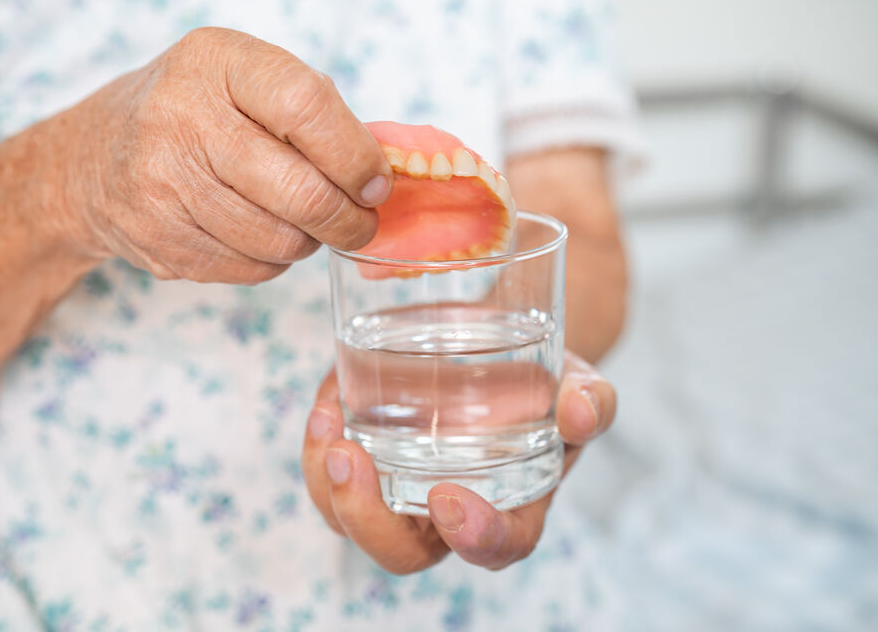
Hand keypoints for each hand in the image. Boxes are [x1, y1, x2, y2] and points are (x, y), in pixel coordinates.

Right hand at [52, 27, 391, 282]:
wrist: (93, 159)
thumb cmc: (192, 112)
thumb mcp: (243, 80)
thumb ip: (311, 112)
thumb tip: (382, 172)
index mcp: (217, 62)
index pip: (307, 107)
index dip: (355, 155)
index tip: (377, 183)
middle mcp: (181, 118)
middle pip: (300, 191)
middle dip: (349, 219)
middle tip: (361, 223)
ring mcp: (162, 184)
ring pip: (279, 240)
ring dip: (309, 241)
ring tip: (303, 222)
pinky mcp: (157, 240)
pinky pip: (249, 268)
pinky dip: (272, 260)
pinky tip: (258, 234)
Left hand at [301, 352, 615, 573]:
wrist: (505, 356)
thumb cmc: (547, 386)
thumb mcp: (578, 386)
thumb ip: (590, 401)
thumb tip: (581, 409)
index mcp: (511, 508)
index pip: (496, 546)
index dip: (472, 536)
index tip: (448, 499)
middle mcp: (447, 512)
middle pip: (400, 550)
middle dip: (366, 518)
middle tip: (348, 459)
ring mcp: (402, 490)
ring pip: (349, 518)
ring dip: (326, 482)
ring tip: (326, 419)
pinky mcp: (370, 460)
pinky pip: (329, 476)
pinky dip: (316, 447)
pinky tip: (325, 401)